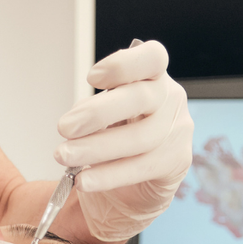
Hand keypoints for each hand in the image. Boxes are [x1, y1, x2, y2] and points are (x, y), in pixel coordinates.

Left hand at [54, 41, 192, 243]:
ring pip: (139, 138)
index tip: (92, 78)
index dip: (123, 65)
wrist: (133, 186)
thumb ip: (94, 109)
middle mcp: (171, 98)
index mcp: (153, 77)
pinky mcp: (176, 162)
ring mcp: (178, 130)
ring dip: (95, 148)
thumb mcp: (104, 115)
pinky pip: (140, 168)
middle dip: (97, 113)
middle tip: (64, 127)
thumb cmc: (116, 137)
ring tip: (64, 155)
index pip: (152, 57)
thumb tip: (77, 118)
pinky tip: (83, 179)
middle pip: (140, 98)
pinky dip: (107, 176)